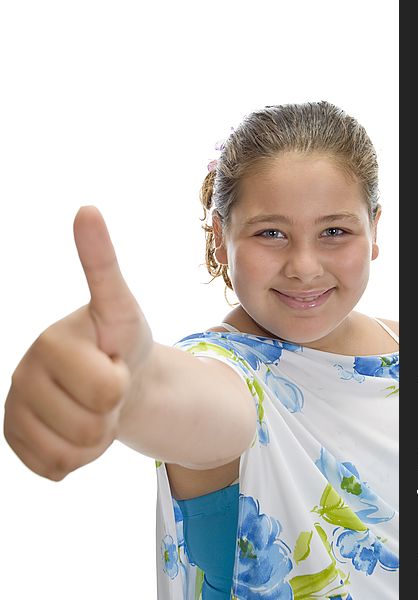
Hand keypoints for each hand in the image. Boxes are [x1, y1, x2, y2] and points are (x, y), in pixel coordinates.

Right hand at [3, 206, 153, 479]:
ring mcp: (14, 410)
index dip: (121, 381)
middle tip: (107, 387)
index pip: (107, 388)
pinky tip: (76, 428)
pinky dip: (77, 457)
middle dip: (111, 410)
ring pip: (71, 453)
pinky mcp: (15, 440)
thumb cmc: (120, 340)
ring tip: (94, 407)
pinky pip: (53, 469)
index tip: (111, 359)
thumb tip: (86, 208)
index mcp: (48, 342)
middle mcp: (21, 375)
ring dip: (96, 436)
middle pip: (91, 425)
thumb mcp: (121, 304)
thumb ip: (103, 264)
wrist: (113, 376)